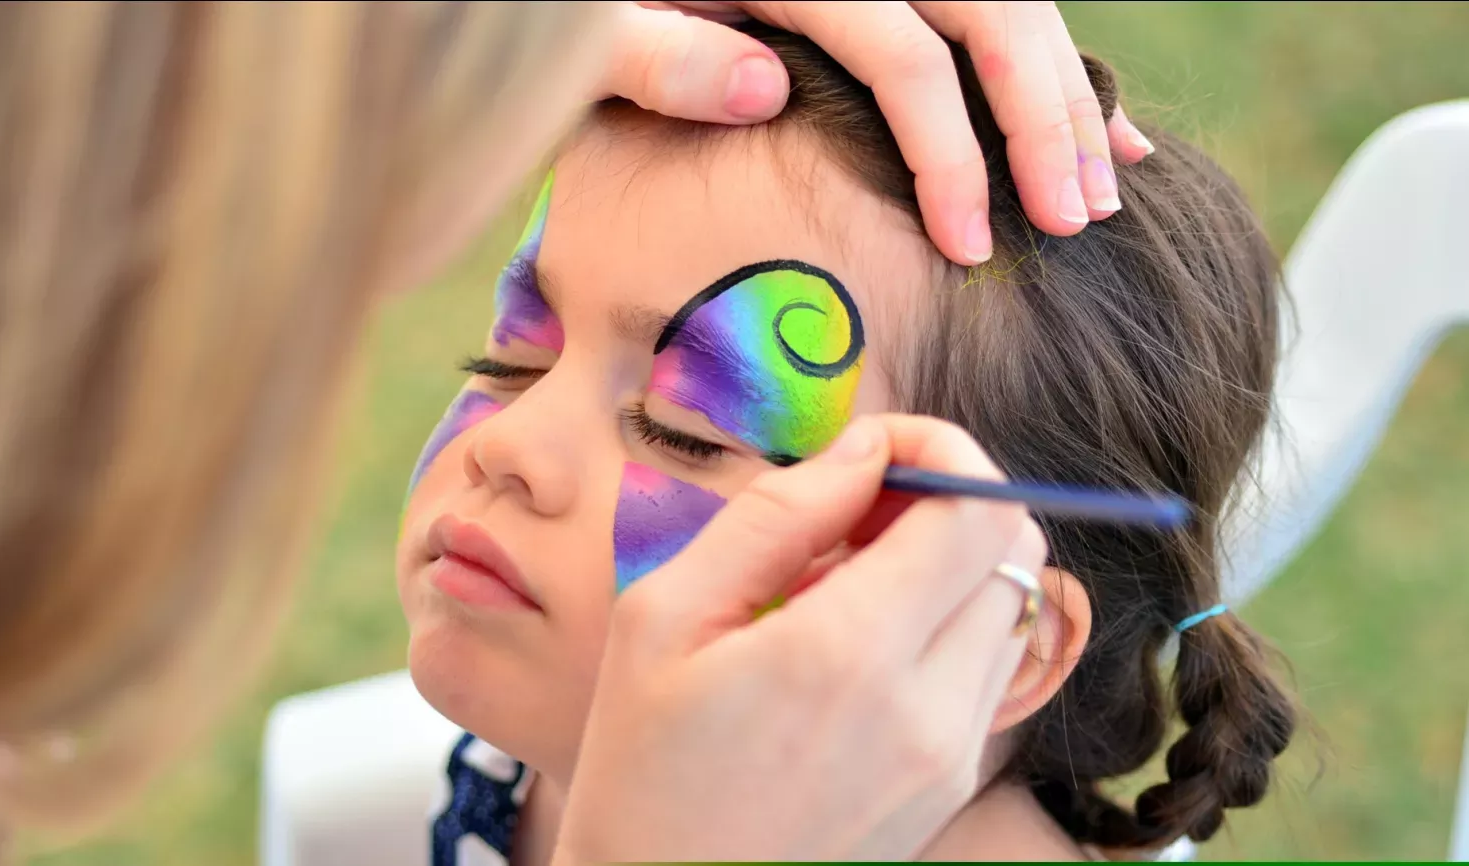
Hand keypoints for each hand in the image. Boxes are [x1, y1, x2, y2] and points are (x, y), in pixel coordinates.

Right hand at [554, 415, 1048, 861]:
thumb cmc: (641, 771)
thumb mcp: (663, 619)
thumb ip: (773, 519)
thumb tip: (861, 451)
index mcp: (846, 654)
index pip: (976, 508)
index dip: (942, 451)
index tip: (876, 451)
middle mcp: (927, 707)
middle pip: (1011, 547)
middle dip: (945, 502)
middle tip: (851, 517)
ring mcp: (951, 755)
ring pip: (1009, 605)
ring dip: (947, 566)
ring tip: (843, 589)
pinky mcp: (951, 784)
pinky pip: (986, 669)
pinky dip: (945, 628)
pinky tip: (857, 648)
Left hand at [597, 1, 1153, 264]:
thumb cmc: (572, 2)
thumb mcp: (591, 25)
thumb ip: (660, 54)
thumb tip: (768, 91)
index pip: (906, 60)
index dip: (951, 155)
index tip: (971, 248)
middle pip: (991, 17)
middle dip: (1045, 122)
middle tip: (1075, 223)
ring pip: (1011, 4)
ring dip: (1068, 91)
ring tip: (1106, 186)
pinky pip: (990, 7)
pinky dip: (1049, 61)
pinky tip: (1093, 118)